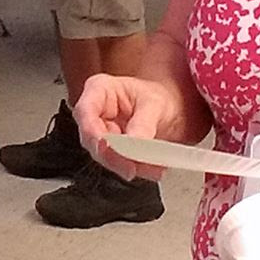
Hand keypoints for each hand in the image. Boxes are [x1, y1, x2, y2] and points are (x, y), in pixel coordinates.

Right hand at [73, 73, 192, 180]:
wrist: (174, 112)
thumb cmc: (161, 98)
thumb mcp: (156, 105)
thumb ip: (143, 123)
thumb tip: (133, 142)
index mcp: (100, 90)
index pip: (85, 112)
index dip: (93, 132)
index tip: (108, 147)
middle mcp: (96, 112)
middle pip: (92, 139)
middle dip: (113, 156)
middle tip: (132, 166)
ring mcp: (102, 133)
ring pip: (103, 156)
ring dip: (126, 165)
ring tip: (150, 167)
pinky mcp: (111, 150)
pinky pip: (118, 164)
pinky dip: (135, 168)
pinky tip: (151, 169)